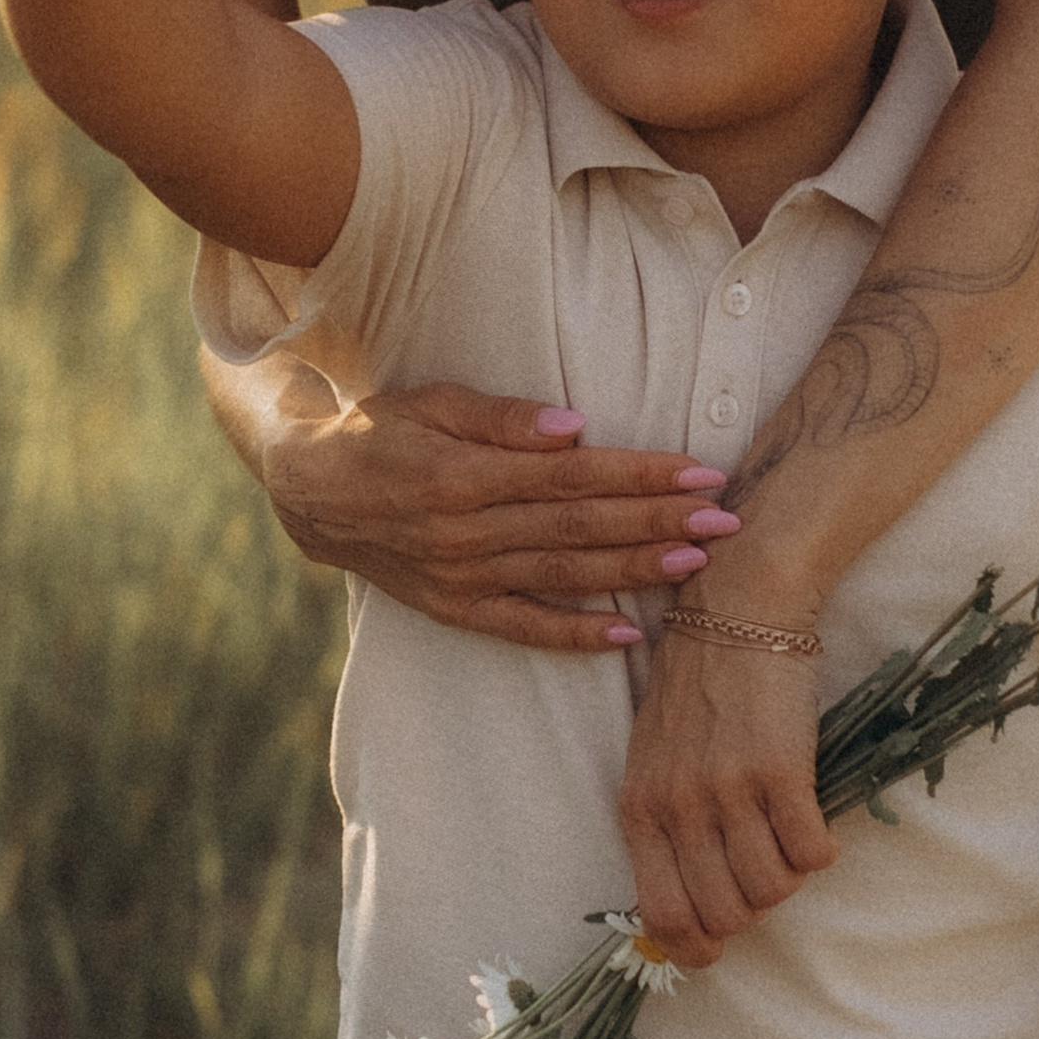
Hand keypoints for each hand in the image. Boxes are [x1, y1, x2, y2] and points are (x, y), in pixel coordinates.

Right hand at [261, 381, 738, 656]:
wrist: (311, 492)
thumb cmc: (380, 431)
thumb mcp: (430, 403)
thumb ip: (500, 417)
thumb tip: (572, 427)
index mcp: (463, 475)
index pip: (572, 477)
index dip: (641, 474)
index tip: (700, 472)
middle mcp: (465, 533)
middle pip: (581, 527)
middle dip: (659, 521)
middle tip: (726, 518)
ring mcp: (461, 578)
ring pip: (564, 576)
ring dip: (635, 570)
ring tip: (698, 563)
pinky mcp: (454, 608)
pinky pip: (523, 628)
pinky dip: (576, 634)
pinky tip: (629, 634)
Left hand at [619, 615, 837, 967]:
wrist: (738, 605)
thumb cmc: (700, 683)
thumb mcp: (656, 757)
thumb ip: (665, 822)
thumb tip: (692, 901)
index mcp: (639, 808)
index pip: (662, 916)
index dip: (697, 947)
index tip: (720, 946)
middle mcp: (678, 806)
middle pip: (723, 914)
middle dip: (752, 910)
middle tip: (764, 873)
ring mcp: (728, 789)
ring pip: (771, 889)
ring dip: (788, 877)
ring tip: (789, 838)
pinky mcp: (781, 770)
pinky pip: (810, 853)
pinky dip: (820, 850)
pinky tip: (814, 822)